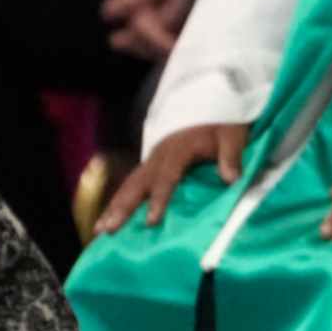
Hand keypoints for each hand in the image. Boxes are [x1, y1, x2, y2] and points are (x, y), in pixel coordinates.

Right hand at [100, 120, 248, 235]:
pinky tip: (108, 218)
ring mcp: (152, 160)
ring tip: (99, 230)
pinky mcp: (151, 164)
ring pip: (129, 184)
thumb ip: (231, 156)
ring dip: (113, 206)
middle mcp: (160, 156)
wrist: (211, 100)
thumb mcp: (232, 134)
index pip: (166, 177)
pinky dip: (118, 200)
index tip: (151, 221)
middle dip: (122, 207)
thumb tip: (231, 179)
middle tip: (108, 230)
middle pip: (138, 183)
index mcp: (179, 149)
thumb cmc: (222, 122)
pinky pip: (131, 183)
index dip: (159, 199)